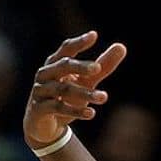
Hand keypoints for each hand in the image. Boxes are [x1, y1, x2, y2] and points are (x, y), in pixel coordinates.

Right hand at [24, 32, 125, 147]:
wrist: (45, 125)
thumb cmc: (67, 97)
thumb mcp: (87, 81)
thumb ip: (104, 66)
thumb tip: (121, 46)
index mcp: (55, 64)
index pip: (66, 49)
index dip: (79, 42)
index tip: (94, 35)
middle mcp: (45, 74)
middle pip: (63, 66)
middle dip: (80, 67)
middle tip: (98, 68)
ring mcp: (40, 91)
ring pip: (63, 89)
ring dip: (85, 93)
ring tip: (104, 97)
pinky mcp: (39, 109)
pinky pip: (57, 108)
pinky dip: (75, 111)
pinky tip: (91, 113)